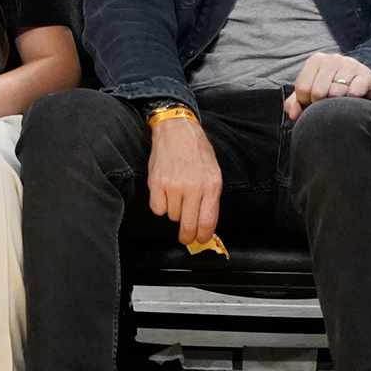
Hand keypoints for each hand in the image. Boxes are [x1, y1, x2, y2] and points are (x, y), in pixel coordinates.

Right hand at [147, 115, 221, 244]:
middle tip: (186, 238)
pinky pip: (157, 208)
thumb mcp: (213, 173)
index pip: (208, 221)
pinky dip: (160, 205)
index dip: (204, 235)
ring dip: (174, 212)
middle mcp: (193, 187)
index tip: (201, 240)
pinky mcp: (156, 183)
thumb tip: (205, 223)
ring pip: (172, 216)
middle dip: (187, 236)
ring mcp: (173, 185)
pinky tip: (165, 194)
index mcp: (211, 185)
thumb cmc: (196, 151)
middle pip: (189, 224)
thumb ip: (211, 198)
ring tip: (176, 197)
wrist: (177, 131)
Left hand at [284, 51, 370, 120]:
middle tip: (327, 104)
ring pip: (336, 92)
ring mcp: (350, 64)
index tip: (312, 102)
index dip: (305, 102)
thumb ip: (295, 102)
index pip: (303, 88)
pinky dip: (352, 100)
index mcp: (315, 60)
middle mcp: (332, 59)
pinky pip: (354, 93)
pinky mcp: (366, 74)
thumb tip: (293, 114)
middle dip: (320, 104)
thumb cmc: (329, 87)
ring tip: (339, 100)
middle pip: (318, 92)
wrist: (359, 80)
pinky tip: (352, 99)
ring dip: (337, 103)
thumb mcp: (310, 91)